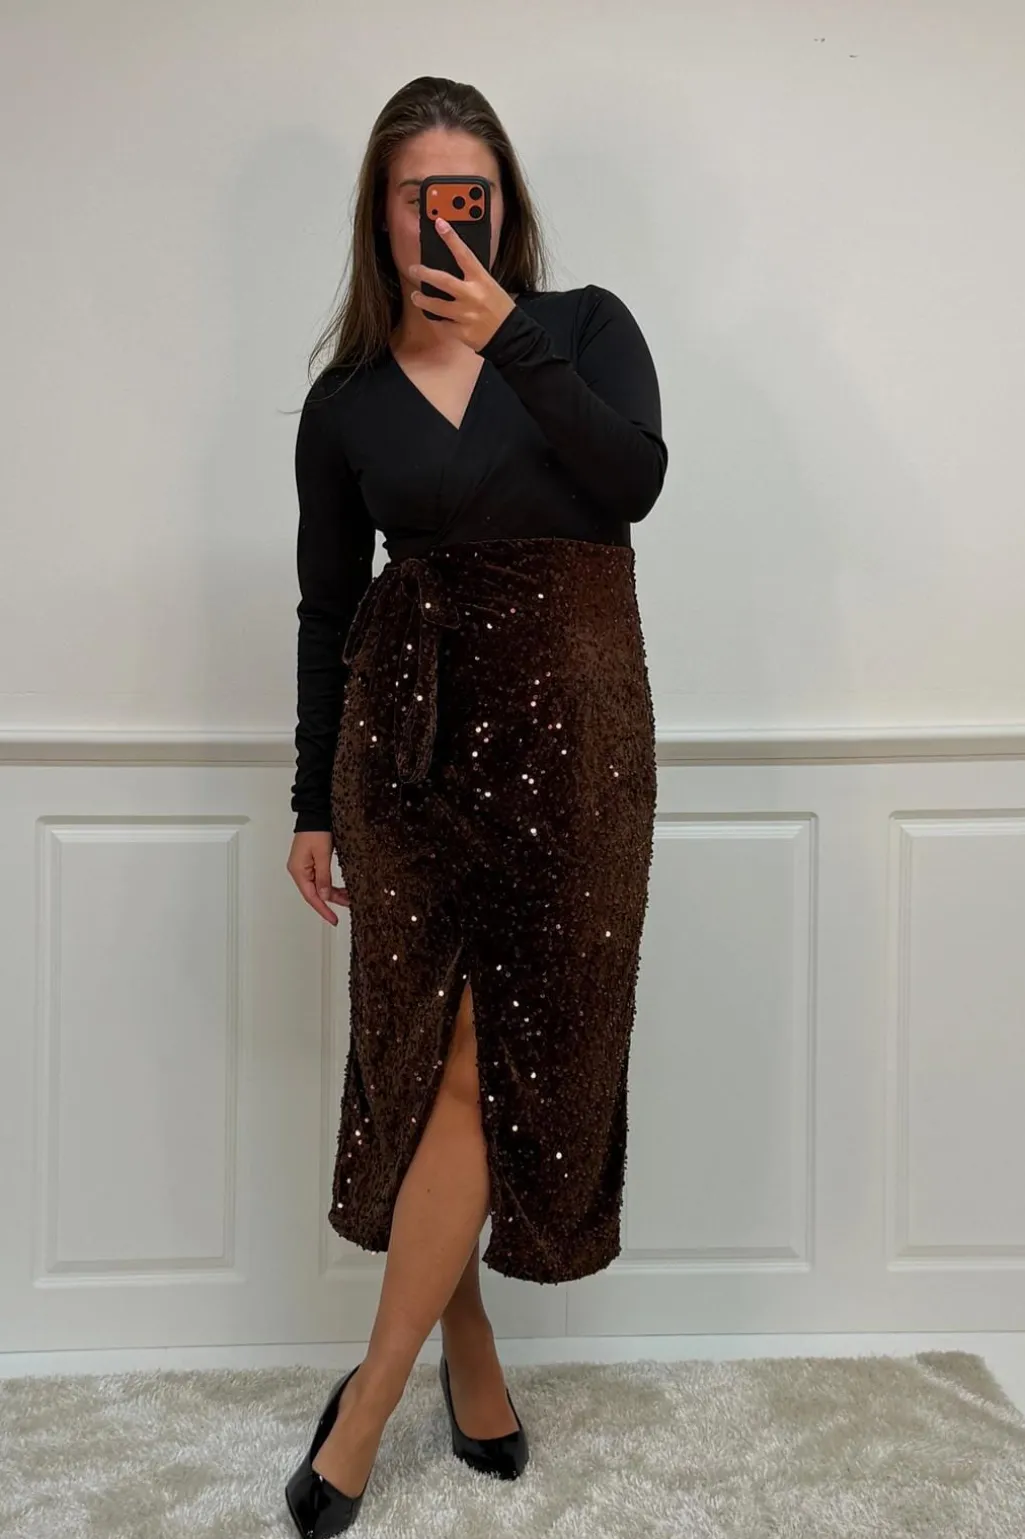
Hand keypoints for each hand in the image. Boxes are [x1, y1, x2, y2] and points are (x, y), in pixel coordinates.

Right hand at [287, 830, 349, 923]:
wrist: (314, 813)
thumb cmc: (316, 830)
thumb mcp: (323, 855)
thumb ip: (324, 877)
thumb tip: (325, 896)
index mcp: (298, 871)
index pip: (311, 896)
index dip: (323, 910)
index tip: (333, 920)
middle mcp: (298, 871)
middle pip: (315, 893)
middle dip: (331, 901)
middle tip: (348, 905)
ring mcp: (303, 867)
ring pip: (318, 886)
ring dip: (332, 892)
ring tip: (348, 897)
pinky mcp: (309, 862)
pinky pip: (319, 878)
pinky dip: (329, 884)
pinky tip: (339, 888)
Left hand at [409, 217, 515, 350]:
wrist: (511, 336)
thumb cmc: (501, 309)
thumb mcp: (491, 286)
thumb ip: (473, 278)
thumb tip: (452, 267)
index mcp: (482, 280)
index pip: (464, 254)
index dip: (451, 238)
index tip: (440, 223)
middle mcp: (472, 295)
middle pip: (442, 280)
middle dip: (424, 273)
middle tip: (413, 269)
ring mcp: (465, 315)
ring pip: (436, 305)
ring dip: (422, 300)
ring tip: (416, 296)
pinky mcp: (461, 332)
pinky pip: (442, 324)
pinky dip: (437, 320)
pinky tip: (434, 316)